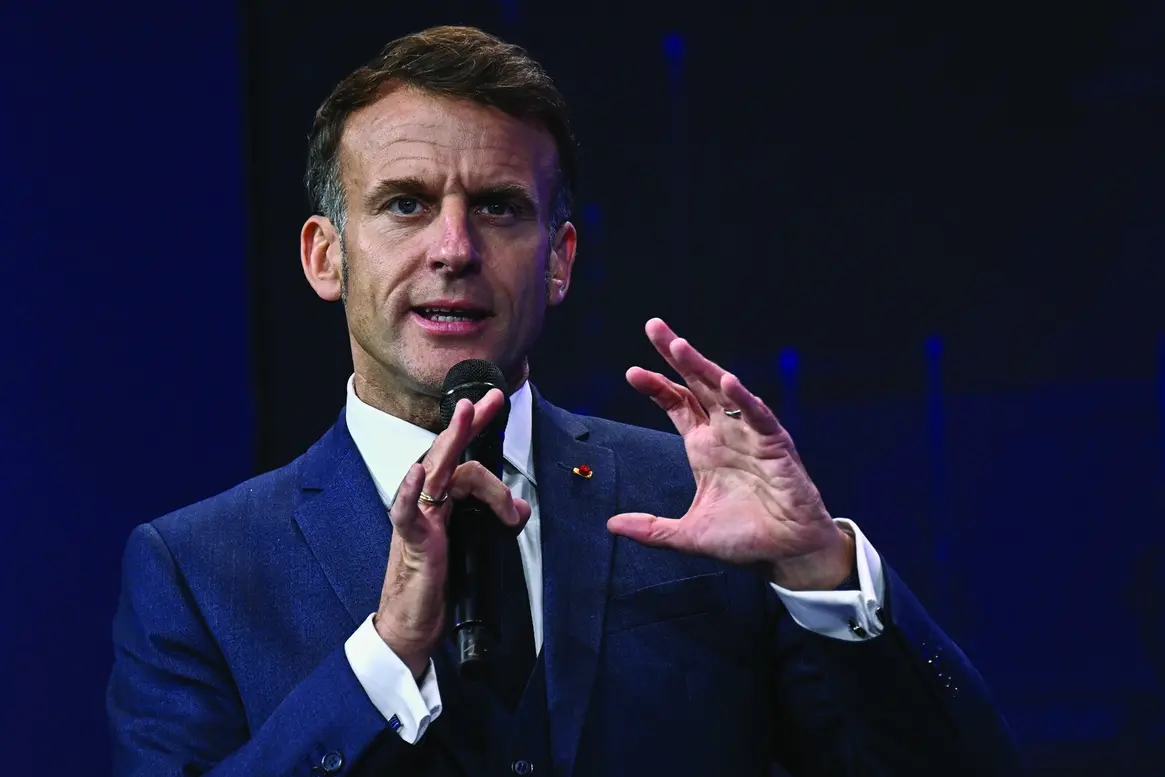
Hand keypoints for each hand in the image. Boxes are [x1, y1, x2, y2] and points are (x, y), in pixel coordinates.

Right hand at [375, 389, 531, 677]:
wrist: (412, 625)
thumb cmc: (437, 584)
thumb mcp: (477, 546)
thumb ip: (497, 521)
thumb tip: (521, 508)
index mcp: (442, 501)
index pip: (461, 456)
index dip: (475, 427)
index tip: (493, 401)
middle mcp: (427, 503)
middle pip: (446, 453)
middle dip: (467, 422)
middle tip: (487, 399)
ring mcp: (417, 519)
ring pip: (436, 473)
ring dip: (453, 443)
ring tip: (467, 417)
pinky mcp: (410, 542)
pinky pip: (406, 512)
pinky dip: (410, 491)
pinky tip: (418, 473)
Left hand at [607, 318, 853, 590]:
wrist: (788, 551)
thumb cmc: (746, 535)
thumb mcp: (689, 534)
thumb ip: (652, 529)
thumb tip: (612, 525)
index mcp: (704, 445)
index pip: (677, 404)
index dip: (656, 386)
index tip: (632, 372)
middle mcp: (726, 432)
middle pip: (697, 383)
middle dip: (675, 355)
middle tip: (653, 326)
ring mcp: (750, 434)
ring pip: (724, 391)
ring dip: (703, 367)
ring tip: (679, 346)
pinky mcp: (776, 445)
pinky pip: (759, 416)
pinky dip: (744, 399)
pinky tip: (728, 382)